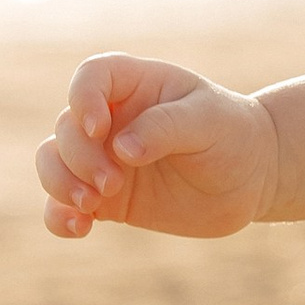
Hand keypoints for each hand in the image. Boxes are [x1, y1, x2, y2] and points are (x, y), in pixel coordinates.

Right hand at [36, 55, 280, 241]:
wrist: (251, 179)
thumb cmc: (233, 134)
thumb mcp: (210, 121)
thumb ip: (167, 127)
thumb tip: (120, 149)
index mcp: (135, 85)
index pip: (91, 77)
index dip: (83, 98)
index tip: (100, 128)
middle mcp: (111, 119)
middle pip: (66, 127)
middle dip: (79, 157)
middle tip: (114, 184)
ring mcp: (104, 159)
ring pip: (53, 163)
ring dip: (60, 184)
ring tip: (91, 207)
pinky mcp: (106, 199)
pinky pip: (63, 205)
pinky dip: (59, 216)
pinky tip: (79, 228)